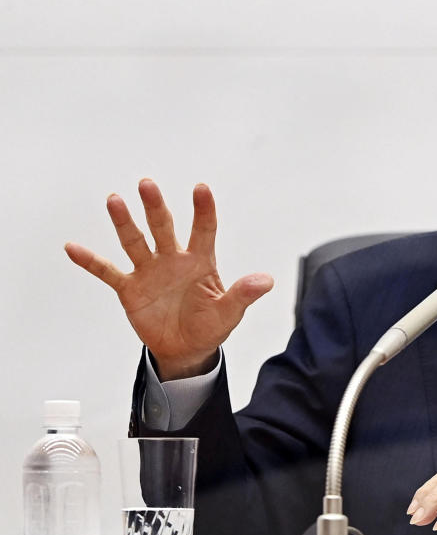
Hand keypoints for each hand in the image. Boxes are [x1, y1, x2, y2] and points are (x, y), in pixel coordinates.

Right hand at [65, 178, 273, 378]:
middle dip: (156, 207)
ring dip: (124, 222)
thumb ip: (244, 294)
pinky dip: (90, 261)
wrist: (186, 349)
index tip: (202, 188)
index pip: (203, 230)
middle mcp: (173, 259)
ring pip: (135, 241)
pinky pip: (107, 271)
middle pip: (163, 227)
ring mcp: (150, 271)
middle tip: (148, 185)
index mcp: (200, 261)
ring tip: (114, 200)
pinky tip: (73, 247)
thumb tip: (266, 281)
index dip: (203, 210)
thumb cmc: (210, 326)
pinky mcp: (130, 288)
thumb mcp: (230, 312)